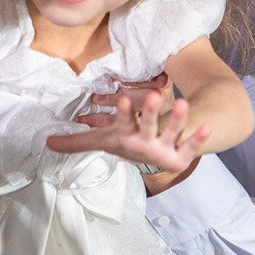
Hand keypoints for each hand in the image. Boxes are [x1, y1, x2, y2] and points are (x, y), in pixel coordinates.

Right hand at [48, 78, 210, 172]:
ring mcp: (164, 150)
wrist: (158, 158)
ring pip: (171, 133)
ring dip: (178, 121)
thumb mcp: (103, 141)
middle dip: (150, 113)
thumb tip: (47, 143)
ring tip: (183, 102)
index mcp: (126, 138)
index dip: (122, 113)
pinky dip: (198, 138)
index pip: (122, 124)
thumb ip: (77, 142)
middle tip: (154, 96)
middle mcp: (145, 144)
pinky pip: (191, 146)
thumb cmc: (129, 143)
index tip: (122, 99)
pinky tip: (208, 126)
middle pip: (147, 127)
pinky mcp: (181, 156)